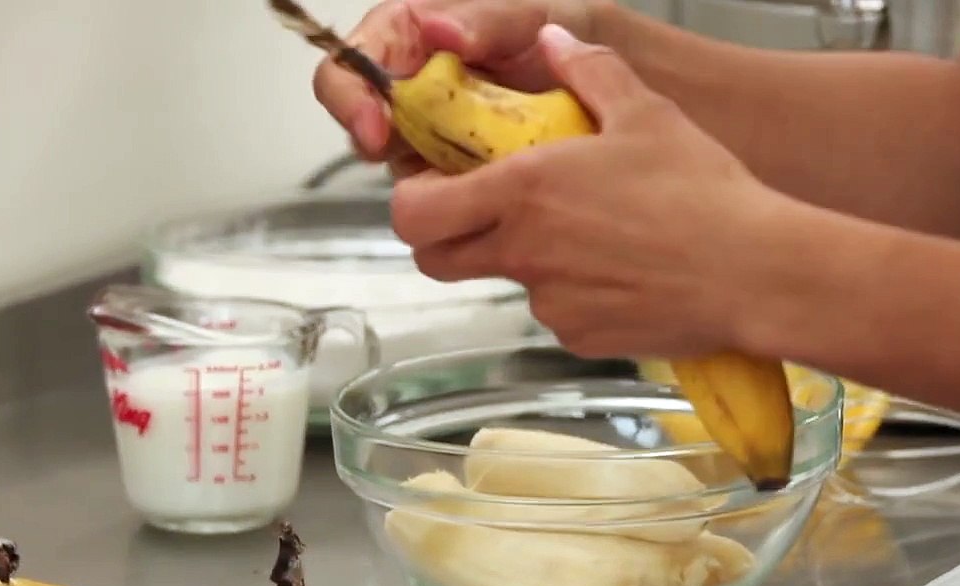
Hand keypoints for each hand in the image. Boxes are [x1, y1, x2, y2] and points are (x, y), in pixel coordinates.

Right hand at [313, 0, 599, 178]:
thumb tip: (437, 29)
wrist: (613, 71)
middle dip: (391, 152)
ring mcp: (431, 132)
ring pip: (404, 166)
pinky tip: (497, 188)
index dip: (349, 100)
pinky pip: (445, 192)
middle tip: (425, 167)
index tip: (375, 131)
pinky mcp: (458, 170)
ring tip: (480, 172)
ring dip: (433, 178)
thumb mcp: (532, 13)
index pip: (346, 67)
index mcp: (406, 34)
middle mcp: (409, 85)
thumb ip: (488, 19)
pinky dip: (465, 194)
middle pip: (365, 126)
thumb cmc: (566, 29)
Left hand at [391, 26, 795, 358]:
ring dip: (527, 261)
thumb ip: (589, 71)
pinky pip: (559, 314)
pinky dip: (575, 295)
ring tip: (591, 237)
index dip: (411, 202)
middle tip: (480, 215)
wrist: (754, 273)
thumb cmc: (703, 193)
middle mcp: (523, 252)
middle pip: (437, 260)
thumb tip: (555, 40)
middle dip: (444, 239)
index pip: (414, 213)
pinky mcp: (581, 338)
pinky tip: (622, 272)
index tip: (431, 187)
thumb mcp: (646, 114)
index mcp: (523, 190)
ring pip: (508, 283)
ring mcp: (550, 302)